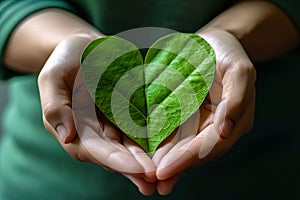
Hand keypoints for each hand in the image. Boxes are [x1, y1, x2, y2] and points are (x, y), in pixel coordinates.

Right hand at [38, 35, 155, 194]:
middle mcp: (96, 134)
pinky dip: (155, 140)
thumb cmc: (66, 61)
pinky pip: (143, 129)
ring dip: (148, 160)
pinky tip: (170, 148)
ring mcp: (114, 126)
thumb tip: (67, 137)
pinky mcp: (129, 115)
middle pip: (117, 155)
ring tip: (165, 172)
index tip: (135, 168)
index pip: (95, 150)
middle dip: (135, 168)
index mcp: (76, 130)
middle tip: (155, 178)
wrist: (87, 49)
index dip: (115, 160)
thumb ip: (55, 106)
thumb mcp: (53, 77)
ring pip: (132, 147)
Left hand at [152, 28, 255, 194]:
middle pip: (196, 152)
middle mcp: (218, 126)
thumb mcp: (239, 71)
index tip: (166, 169)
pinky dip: (164, 146)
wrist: (211, 43)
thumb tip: (225, 131)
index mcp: (234, 120)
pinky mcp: (189, 116)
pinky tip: (150, 156)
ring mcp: (202, 122)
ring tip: (150, 176)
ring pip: (185, 147)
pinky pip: (176, 134)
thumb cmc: (227, 53)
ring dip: (169, 162)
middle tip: (155, 180)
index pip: (210, 145)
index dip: (188, 159)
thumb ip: (237, 100)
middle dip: (176, 167)